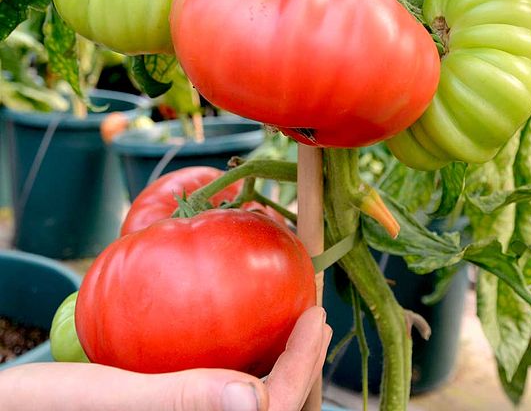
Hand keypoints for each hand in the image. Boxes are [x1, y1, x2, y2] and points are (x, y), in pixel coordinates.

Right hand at [0, 306, 331, 410]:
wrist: (19, 409)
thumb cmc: (44, 409)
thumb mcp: (104, 397)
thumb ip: (178, 399)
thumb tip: (257, 401)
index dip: (302, 367)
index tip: (315, 315)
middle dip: (305, 368)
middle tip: (316, 316)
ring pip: (255, 408)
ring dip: (285, 367)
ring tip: (297, 323)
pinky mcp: (176, 408)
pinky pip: (224, 397)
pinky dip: (251, 366)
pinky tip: (251, 335)